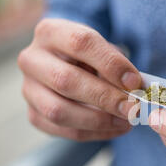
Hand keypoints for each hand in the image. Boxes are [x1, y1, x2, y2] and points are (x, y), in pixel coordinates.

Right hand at [18, 18, 140, 140]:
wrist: (68, 65)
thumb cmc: (92, 56)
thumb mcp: (104, 50)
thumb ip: (118, 65)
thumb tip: (137, 88)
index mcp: (50, 32)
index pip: (80, 43)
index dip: (110, 64)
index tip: (135, 82)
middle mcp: (31, 59)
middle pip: (66, 80)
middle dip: (105, 97)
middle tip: (132, 107)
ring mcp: (28, 89)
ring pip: (58, 110)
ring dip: (98, 120)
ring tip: (126, 121)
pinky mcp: (33, 115)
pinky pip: (63, 130)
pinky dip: (94, 133)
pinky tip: (116, 129)